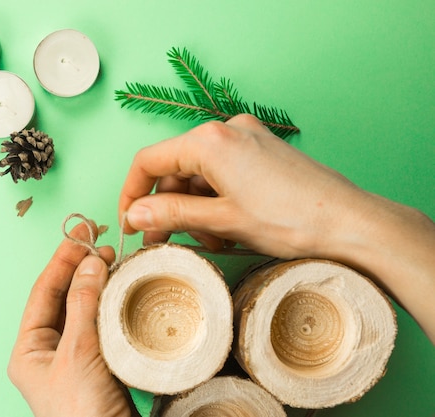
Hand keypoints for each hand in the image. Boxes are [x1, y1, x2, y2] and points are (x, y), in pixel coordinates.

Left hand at [8, 222, 137, 416]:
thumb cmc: (81, 413)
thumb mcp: (77, 353)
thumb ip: (83, 305)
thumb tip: (90, 264)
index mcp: (29, 350)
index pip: (43, 293)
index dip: (61, 262)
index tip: (79, 237)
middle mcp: (48, 352)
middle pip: (62, 299)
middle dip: (80, 271)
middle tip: (100, 244)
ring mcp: (74, 358)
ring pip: (84, 310)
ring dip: (98, 285)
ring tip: (113, 262)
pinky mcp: (99, 364)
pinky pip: (102, 325)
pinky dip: (112, 306)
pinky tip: (122, 291)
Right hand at [118, 115, 434, 342]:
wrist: (349, 223)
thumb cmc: (291, 221)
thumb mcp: (221, 221)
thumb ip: (170, 214)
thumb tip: (133, 214)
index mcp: (210, 140)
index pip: (149, 161)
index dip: (132, 194)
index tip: (129, 223)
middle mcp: (226, 130)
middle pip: (175, 169)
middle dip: (169, 207)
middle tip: (168, 241)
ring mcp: (247, 138)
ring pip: (199, 175)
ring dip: (195, 209)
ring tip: (211, 241)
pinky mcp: (262, 152)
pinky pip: (223, 174)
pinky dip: (216, 201)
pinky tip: (227, 229)